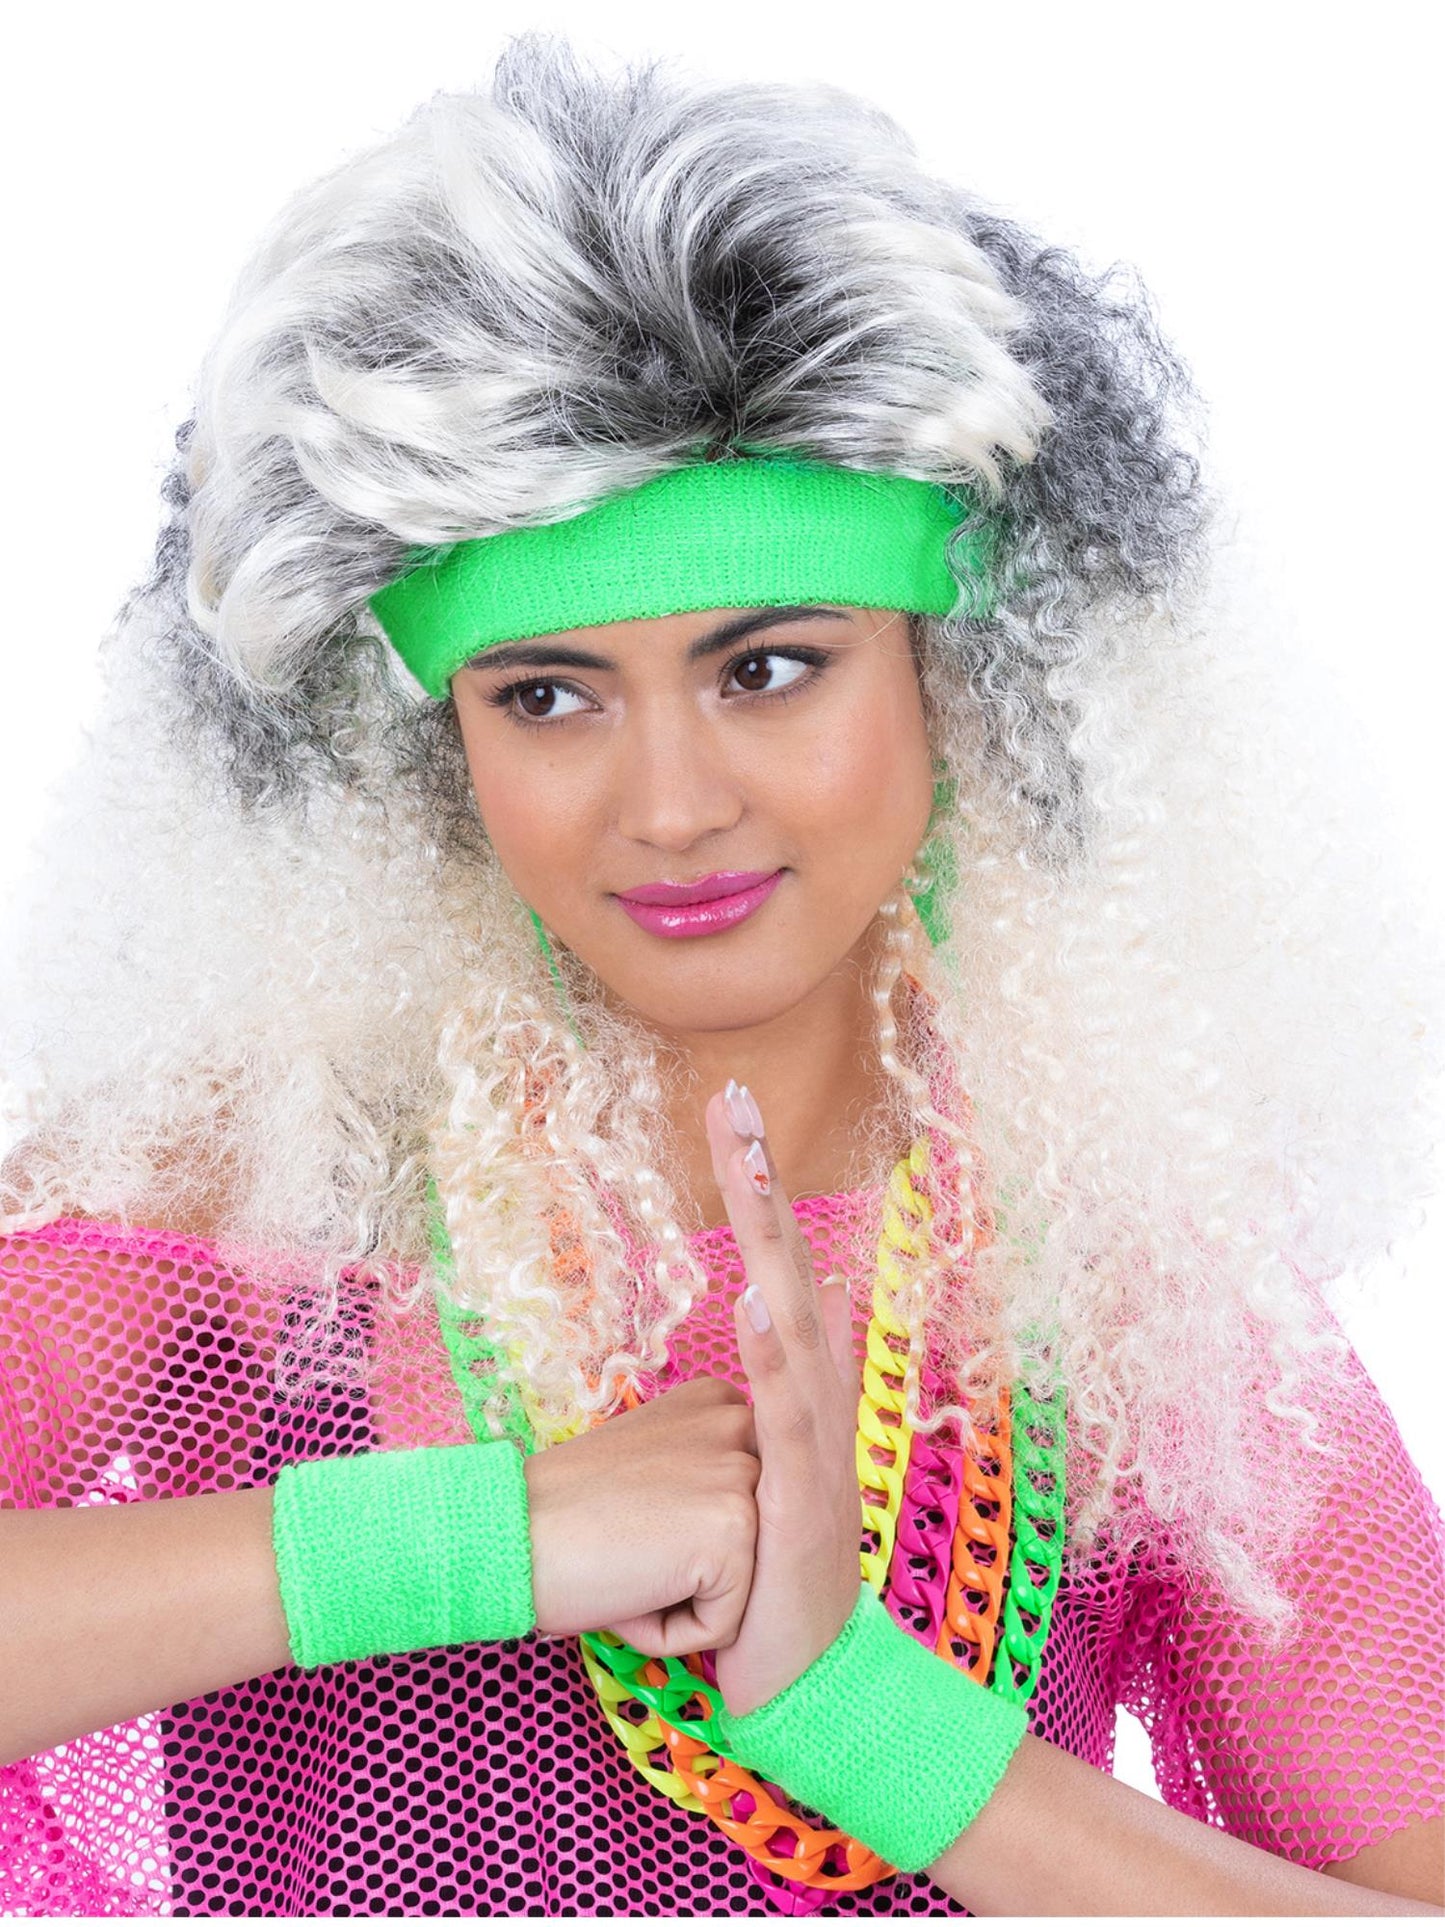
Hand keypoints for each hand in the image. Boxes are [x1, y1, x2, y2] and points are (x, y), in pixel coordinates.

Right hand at [524, 1376, 759, 1655]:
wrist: (509, 1532)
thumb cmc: (565, 1513)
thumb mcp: (648, 1459)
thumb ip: (700, 1471)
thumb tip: (739, 1525)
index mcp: (719, 1403)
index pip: (747, 1502)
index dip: (686, 1533)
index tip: (631, 1517)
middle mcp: (741, 1424)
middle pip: (752, 1542)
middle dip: (691, 1569)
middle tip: (625, 1546)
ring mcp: (743, 1475)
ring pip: (742, 1588)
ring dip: (680, 1603)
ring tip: (628, 1569)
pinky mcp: (736, 1531)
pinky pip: (723, 1626)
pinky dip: (670, 1634)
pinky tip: (628, 1594)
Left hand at [706, 1084, 864, 1718]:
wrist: (800, 1683)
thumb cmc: (758, 1576)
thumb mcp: (741, 1477)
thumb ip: (736, 1408)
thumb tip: (738, 1343)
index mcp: (799, 1393)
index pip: (778, 1268)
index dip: (758, 1193)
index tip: (731, 1116)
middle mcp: (820, 1405)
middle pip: (790, 1270)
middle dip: (761, 1185)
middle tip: (736, 1103)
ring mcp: (818, 1452)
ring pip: (793, 1323)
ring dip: (769, 1240)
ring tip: (746, 1167)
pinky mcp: (802, 1504)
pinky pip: (787, 1417)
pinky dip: (772, 1353)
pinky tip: (755, 1299)